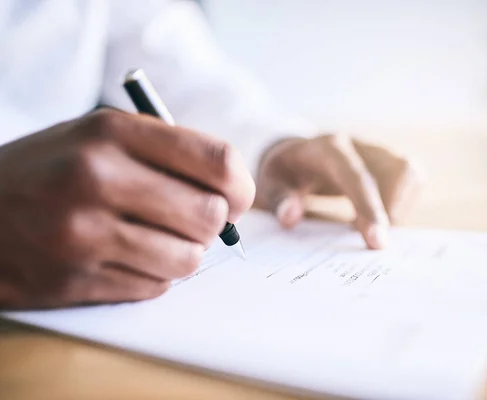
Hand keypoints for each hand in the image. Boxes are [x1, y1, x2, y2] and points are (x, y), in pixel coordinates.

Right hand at [0, 109, 254, 308]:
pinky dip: (152, 276)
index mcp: (111, 132)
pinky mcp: (74, 280)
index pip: (216, 160)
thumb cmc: (50, 171)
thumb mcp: (99, 136)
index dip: (240, 185)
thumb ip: (167, 153)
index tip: (236, 196)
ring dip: (182, 254)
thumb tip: (234, 192)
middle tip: (194, 220)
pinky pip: (154, 287)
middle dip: (212, 223)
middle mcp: (97, 178)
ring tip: (155, 239)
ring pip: (187, 260)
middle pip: (210, 215)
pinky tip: (124, 257)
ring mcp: (82, 234)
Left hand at [255, 134, 420, 248]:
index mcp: (328, 149)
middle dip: (388, 211)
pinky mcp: (391, 159)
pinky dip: (402, 203)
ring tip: (369, 224)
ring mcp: (378, 149)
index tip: (378, 242)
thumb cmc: (286, 172)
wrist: (300, 154)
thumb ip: (278, 198)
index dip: (369, 208)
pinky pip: (413, 180)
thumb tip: (291, 216)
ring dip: (397, 207)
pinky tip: (377, 214)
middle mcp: (359, 145)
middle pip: (395, 173)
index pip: (356, 176)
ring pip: (409, 175)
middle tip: (366, 236)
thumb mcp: (270, 182)